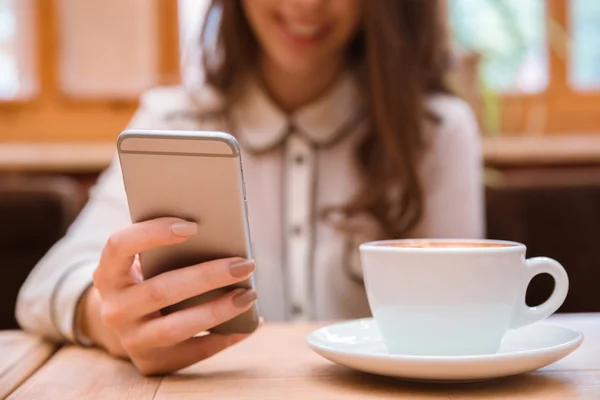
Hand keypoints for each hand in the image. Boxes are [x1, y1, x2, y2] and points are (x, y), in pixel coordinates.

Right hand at [77, 217, 257, 374]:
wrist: (126, 324)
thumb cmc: (147, 279)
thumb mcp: (145, 262)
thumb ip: (169, 249)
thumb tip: (224, 239)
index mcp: (109, 273)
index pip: (119, 246)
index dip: (152, 234)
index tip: (191, 226)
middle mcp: (114, 308)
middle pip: (160, 291)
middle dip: (207, 276)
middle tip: (244, 264)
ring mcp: (132, 339)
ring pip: (176, 327)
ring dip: (217, 311)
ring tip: (248, 295)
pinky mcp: (152, 362)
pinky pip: (193, 352)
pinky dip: (224, 337)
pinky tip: (248, 324)